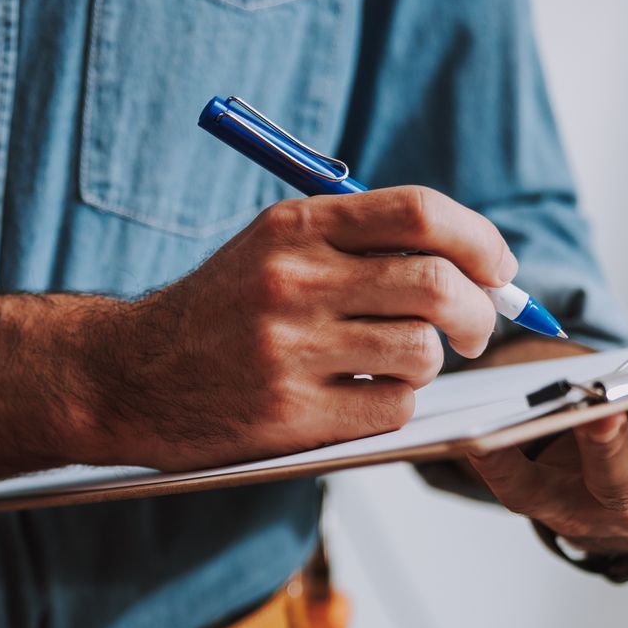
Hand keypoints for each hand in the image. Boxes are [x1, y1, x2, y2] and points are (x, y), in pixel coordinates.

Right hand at [85, 187, 514, 469]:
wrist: (127, 377)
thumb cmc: (216, 314)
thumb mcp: (271, 251)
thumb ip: (357, 246)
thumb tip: (471, 268)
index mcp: (295, 227)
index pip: (420, 213)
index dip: (480, 241)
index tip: (500, 269)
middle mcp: (293, 281)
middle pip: (438, 284)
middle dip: (481, 312)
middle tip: (477, 330)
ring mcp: (290, 350)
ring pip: (422, 352)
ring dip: (429, 363)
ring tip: (398, 365)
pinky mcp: (289, 413)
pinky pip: (391, 406)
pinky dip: (393, 403)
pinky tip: (361, 396)